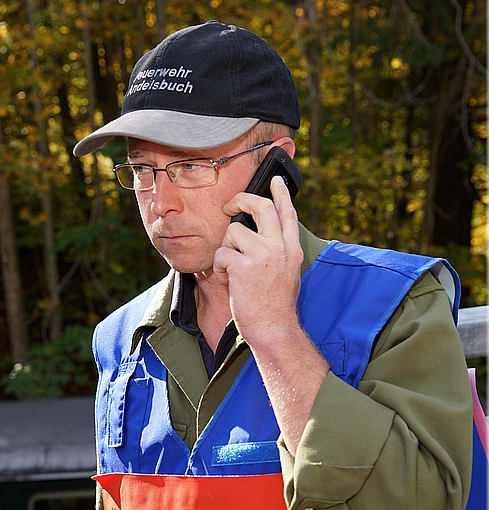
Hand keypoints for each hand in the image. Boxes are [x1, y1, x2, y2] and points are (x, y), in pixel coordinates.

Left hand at [214, 177, 328, 454]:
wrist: (274, 330)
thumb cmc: (275, 307)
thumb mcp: (286, 274)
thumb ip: (277, 253)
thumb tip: (259, 236)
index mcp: (292, 249)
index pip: (287, 213)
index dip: (280, 194)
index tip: (275, 180)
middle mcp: (280, 248)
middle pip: (260, 207)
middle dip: (241, 200)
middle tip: (229, 206)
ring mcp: (262, 256)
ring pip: (233, 232)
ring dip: (225, 248)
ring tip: (229, 268)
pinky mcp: (243, 267)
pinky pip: (221, 253)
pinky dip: (218, 267)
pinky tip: (226, 280)